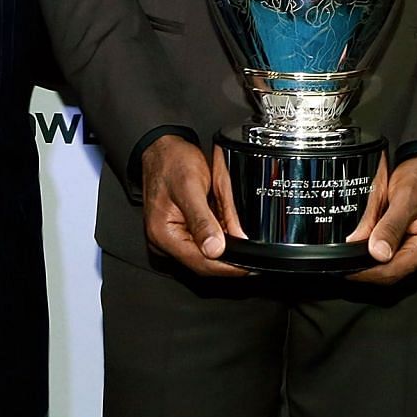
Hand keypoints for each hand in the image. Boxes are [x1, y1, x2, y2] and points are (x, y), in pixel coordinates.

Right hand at [141, 135, 248, 277]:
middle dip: (229, 261)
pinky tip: (230, 233)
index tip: (249, 266)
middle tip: (253, 257)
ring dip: (225, 251)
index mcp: (163, 235)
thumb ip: (203, 220)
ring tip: (244, 243)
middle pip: (203, 263)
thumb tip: (216, 249)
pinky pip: (202, 243)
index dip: (228, 267)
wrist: (162, 149)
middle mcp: (165, 241)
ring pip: (205, 255)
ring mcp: (172, 238)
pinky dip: (218, 240)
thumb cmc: (172, 162)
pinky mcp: (180, 231)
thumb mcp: (190, 187)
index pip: (201, 263)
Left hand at [349, 152, 416, 283]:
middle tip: (341, 256)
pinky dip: (376, 250)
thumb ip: (390, 226)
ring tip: (354, 243)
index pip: (389, 273)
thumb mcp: (405, 197)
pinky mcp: (414, 247)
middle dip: (363, 267)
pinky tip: (367, 238)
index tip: (342, 268)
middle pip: (388, 273)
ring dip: (369, 258)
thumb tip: (376, 252)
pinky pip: (391, 255)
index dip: (363, 273)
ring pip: (387, 266)